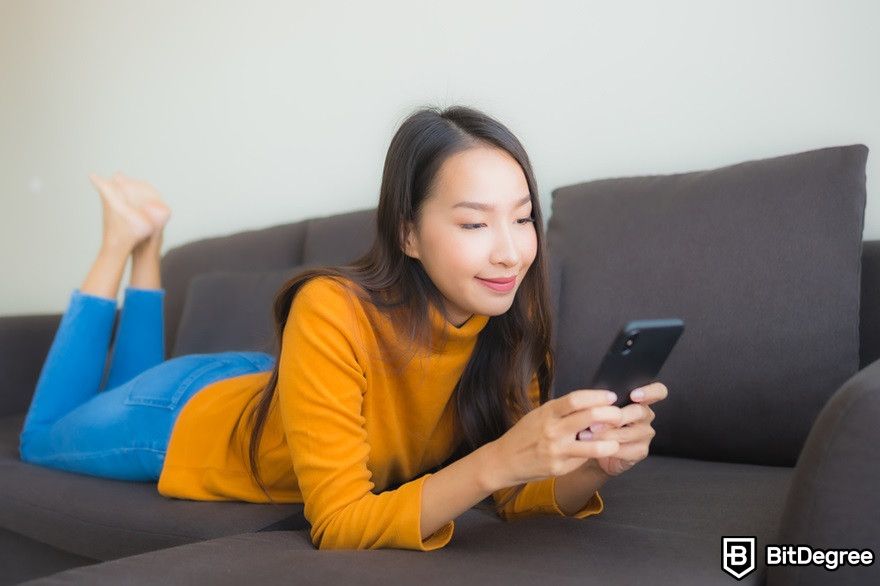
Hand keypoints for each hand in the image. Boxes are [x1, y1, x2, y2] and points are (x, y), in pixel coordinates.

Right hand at [488, 389, 623, 488]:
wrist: (505, 460)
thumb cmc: (525, 434)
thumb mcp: (539, 414)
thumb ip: (562, 411)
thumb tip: (591, 404)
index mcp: (548, 412)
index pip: (577, 399)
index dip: (598, 396)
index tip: (610, 396)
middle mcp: (553, 430)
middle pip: (590, 417)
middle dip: (611, 415)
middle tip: (620, 415)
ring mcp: (557, 450)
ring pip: (594, 445)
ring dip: (610, 440)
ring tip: (616, 439)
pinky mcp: (560, 468)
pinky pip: (583, 459)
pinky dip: (594, 454)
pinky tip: (599, 451)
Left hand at [586, 382, 667, 476]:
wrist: (600, 447)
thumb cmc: (601, 421)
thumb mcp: (601, 407)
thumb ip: (604, 400)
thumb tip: (596, 397)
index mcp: (640, 399)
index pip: (658, 391)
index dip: (650, 392)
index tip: (634, 395)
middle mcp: (646, 415)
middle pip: (640, 411)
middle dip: (617, 416)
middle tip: (595, 422)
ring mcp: (646, 434)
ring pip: (630, 432)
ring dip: (606, 434)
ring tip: (588, 434)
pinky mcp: (641, 451)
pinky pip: (626, 449)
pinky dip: (608, 448)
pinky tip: (596, 446)